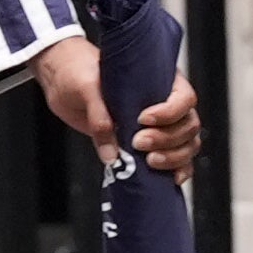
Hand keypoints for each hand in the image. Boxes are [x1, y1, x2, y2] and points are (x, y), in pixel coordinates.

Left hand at [32, 36, 203, 187]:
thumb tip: (111, 155)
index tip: (142, 119)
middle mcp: (165, 102)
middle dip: (167, 138)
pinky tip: (171, 178)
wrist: (65, 82)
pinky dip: (179, 168)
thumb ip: (99, 117)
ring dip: (174, 156)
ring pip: (187, 143)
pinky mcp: (150, 143)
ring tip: (149, 161)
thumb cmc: (79, 74)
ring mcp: (160, 124)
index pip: (183, 98)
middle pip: (188, 125)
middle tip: (138, 143)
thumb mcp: (86, 88)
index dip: (169, 113)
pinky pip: (178, 158)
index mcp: (159, 80)